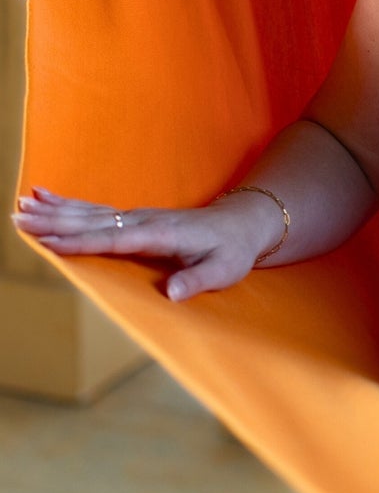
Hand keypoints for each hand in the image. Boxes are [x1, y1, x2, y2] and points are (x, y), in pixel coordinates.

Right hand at [11, 186, 278, 300]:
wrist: (243, 224)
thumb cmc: (232, 251)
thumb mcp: (223, 271)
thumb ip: (196, 281)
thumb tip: (171, 294)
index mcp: (159, 234)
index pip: (112, 239)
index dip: (79, 240)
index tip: (48, 240)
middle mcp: (143, 220)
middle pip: (91, 220)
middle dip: (54, 219)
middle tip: (18, 216)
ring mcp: (137, 217)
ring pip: (89, 212)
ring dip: (54, 209)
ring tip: (21, 205)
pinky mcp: (134, 218)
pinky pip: (96, 211)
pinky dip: (69, 205)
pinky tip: (47, 197)